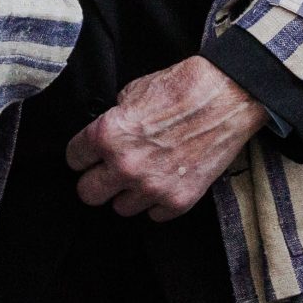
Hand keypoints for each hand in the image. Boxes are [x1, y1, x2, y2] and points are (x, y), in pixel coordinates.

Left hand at [66, 56, 267, 220]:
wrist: (229, 95)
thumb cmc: (184, 87)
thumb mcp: (134, 91)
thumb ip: (114, 120)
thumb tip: (107, 136)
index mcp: (108, 135)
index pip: (73, 160)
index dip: (83, 154)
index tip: (91, 154)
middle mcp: (126, 165)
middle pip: (88, 194)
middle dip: (97, 180)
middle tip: (111, 169)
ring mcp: (153, 187)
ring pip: (120, 208)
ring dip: (129, 193)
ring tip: (146, 172)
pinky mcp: (179, 200)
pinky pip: (154, 215)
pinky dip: (158, 200)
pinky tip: (168, 178)